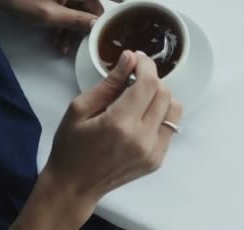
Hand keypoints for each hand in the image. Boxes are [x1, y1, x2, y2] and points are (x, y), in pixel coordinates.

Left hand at [0, 0, 124, 53]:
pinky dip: (66, 26)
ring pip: (82, 14)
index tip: (148, 8)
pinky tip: (57, 41)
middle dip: (88, 29)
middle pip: (95, 8)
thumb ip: (77, 21)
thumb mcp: (50, 16)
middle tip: (81, 47)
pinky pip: (71, 12)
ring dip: (74, 31)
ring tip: (61, 47)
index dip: (131, 0)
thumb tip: (99, 27)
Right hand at [11, 51, 182, 229]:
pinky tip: (141, 115)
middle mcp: (141, 139)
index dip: (145, 65)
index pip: (148, 83)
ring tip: (140, 96)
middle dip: (151, 78)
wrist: (74, 186)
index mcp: (119, 124)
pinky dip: (160, 114)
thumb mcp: (79, 108)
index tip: (136, 59)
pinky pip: (170, 126)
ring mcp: (153, 152)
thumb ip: (109, 83)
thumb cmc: (70, 147)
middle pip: (164, 93)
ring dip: (160, 95)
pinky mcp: (157, 160)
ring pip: (174, 108)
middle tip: (134, 75)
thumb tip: (129, 58)